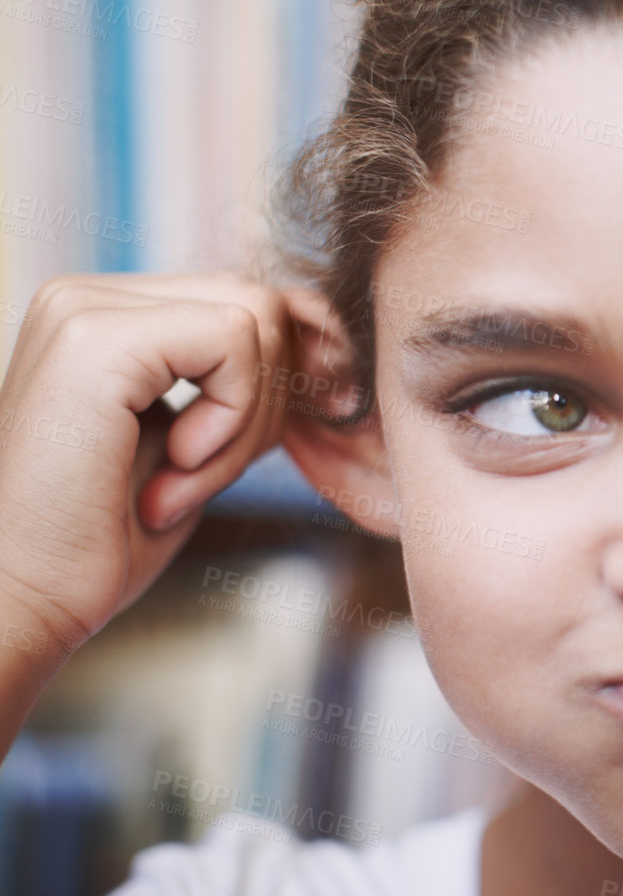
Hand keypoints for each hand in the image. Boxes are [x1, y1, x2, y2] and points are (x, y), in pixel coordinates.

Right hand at [0, 272, 307, 658]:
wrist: (24, 598)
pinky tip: (176, 466)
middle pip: (259, 305)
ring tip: (178, 482)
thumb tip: (321, 326)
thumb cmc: (104, 537)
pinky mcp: (97, 339)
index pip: (244, 301)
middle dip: (267, 401)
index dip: (285, 370)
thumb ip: (240, 377)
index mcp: (103, 313)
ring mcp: (83, 310)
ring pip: (256, 321)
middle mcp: (85, 297)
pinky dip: (232, 416)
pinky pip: (235, 340)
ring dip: (246, 422)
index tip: (287, 430)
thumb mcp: (198, 438)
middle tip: (202, 477)